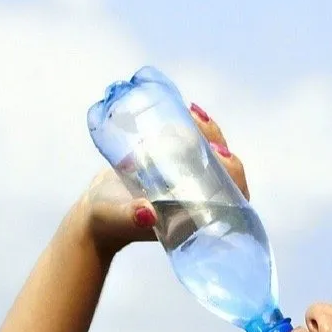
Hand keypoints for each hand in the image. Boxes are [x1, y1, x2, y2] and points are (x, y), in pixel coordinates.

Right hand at [73, 103, 249, 257]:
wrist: (97, 211)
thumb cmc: (109, 222)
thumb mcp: (118, 218)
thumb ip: (131, 218)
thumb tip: (146, 213)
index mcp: (198, 214)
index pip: (231, 196)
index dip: (233, 174)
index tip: (220, 153)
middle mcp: (200, 196)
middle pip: (224, 169)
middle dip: (218, 143)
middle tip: (201, 122)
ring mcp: (189, 179)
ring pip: (210, 153)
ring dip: (207, 132)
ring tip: (193, 113)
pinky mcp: (176, 163)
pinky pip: (193, 144)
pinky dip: (192, 128)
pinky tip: (187, 110)